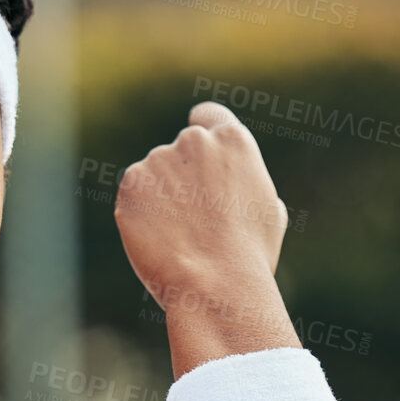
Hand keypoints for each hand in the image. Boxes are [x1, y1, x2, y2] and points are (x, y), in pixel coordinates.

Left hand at [114, 101, 289, 312]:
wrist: (216, 284)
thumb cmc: (250, 255)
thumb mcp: (269, 211)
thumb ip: (248, 183)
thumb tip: (238, 184)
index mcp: (232, 140)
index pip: (208, 116)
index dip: (202, 133)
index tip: (197, 155)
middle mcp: (193, 141)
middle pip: (180, 151)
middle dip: (182, 176)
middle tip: (193, 218)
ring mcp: (158, 160)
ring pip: (154, 176)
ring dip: (160, 197)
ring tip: (179, 236)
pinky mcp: (130, 184)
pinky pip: (134, 196)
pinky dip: (140, 214)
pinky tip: (159, 239)